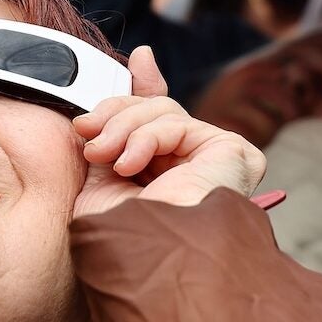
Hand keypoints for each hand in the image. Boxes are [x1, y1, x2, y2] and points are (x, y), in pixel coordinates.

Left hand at [72, 46, 266, 217]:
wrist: (139, 262)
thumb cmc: (118, 232)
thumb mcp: (104, 167)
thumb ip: (116, 125)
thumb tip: (140, 61)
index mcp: (167, 170)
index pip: (159, 116)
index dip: (146, 85)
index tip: (139, 59)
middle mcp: (197, 164)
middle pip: (154, 109)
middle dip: (113, 116)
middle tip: (87, 137)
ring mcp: (218, 159)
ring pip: (163, 111)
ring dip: (123, 130)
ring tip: (106, 159)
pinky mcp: (234, 154)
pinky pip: (179, 123)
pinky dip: (146, 139)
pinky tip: (131, 166)